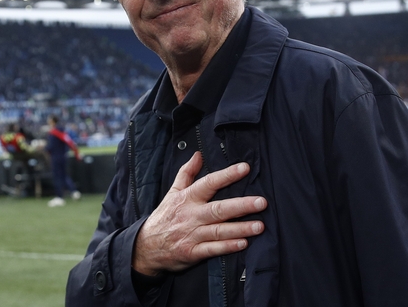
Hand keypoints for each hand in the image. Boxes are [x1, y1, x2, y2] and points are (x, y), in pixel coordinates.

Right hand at [132, 151, 266, 275]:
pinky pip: (213, 249)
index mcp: (187, 198)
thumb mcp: (172, 192)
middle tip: (261, 202)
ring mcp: (192, 234)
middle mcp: (191, 215)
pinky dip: (227, 247)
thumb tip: (198, 154)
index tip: (245, 168)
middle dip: (241, 205)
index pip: (209, 183)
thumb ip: (187, 172)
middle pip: (218, 208)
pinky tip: (243, 244)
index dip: (227, 175)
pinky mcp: (193, 252)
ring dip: (240, 228)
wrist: (146, 246)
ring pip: (219, 230)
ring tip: (260, 226)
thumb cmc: (164, 217)